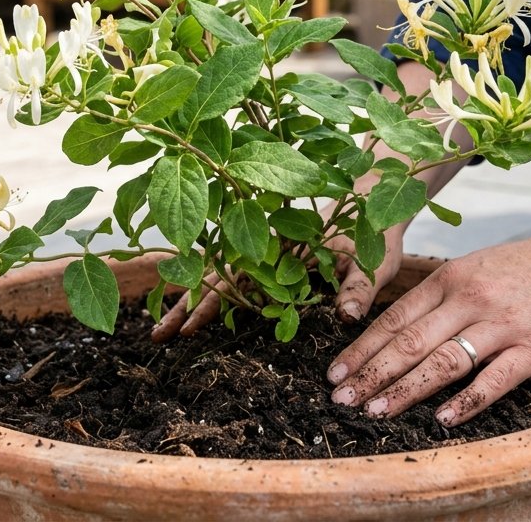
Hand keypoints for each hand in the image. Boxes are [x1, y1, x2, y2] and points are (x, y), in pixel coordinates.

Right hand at [150, 210, 408, 341]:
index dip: (209, 304)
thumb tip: (345, 318)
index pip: (236, 280)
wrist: (369, 194)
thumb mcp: (373, 258)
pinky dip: (209, 289)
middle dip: (184, 305)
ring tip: (164, 329)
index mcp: (281, 248)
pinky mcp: (269, 255)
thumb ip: (358, 286)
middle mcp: (264, 248)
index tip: (187, 329)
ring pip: (217, 274)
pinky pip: (232, 273)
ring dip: (191, 299)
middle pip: (213, 276)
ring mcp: (262, 251)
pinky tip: (194, 308)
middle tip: (156, 336)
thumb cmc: (373, 228)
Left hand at [326, 226, 530, 425]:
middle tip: (340, 398)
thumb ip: (444, 292)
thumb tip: (403, 324)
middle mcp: (470, 299)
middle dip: (369, 373)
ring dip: (404, 390)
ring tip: (375, 411)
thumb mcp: (480, 264)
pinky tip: (443, 419)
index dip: (362, 347)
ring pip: (442, 362)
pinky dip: (466, 402)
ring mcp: (502, 324)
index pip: (394, 317)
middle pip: (408, 342)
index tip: (335, 371)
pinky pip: (494, 379)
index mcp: (452, 277)